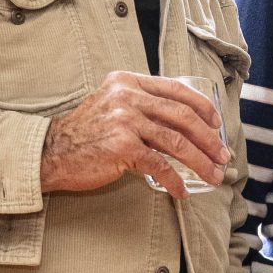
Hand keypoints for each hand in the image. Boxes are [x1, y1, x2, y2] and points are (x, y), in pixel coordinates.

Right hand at [38, 71, 226, 197]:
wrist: (50, 151)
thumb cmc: (85, 133)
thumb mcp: (112, 105)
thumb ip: (142, 106)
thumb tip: (184, 125)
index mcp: (128, 82)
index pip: (176, 90)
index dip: (203, 107)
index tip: (217, 124)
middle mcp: (127, 96)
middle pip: (183, 117)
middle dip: (209, 139)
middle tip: (223, 156)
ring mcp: (125, 120)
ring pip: (177, 142)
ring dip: (201, 161)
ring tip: (213, 175)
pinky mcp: (122, 146)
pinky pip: (160, 165)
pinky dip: (175, 180)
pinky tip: (182, 191)